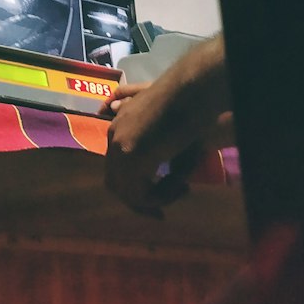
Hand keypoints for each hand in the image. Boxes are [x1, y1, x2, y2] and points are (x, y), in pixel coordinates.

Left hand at [103, 36, 233, 216]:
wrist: (190, 91)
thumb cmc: (187, 109)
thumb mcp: (169, 139)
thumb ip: (162, 161)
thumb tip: (171, 182)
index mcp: (117, 129)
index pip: (115, 169)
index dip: (134, 187)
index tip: (157, 196)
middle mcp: (113, 138)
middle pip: (115, 183)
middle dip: (137, 201)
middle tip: (159, 212)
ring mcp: (120, 147)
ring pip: (127, 191)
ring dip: (153, 200)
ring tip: (180, 191)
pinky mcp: (132, 156)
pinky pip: (139, 192)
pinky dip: (159, 197)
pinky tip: (181, 187)